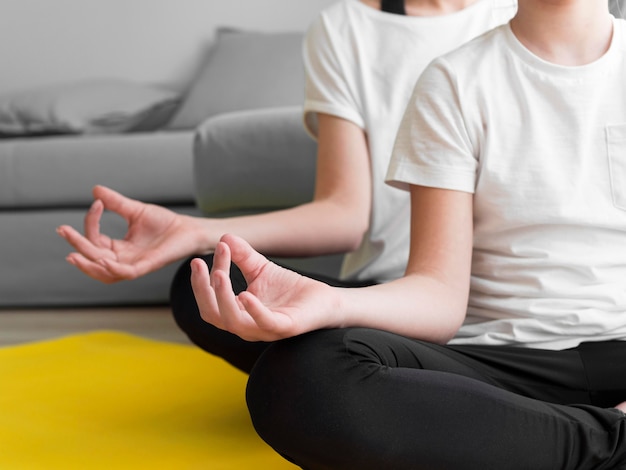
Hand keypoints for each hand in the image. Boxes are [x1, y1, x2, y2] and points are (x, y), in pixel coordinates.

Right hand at [57, 185, 201, 282]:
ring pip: (104, 272)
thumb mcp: (135, 210)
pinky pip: (125, 273)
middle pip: (93, 258)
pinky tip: (101, 259)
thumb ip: (116, 203)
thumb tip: (95, 190)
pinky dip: (112, 269)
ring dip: (87, 264)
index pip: (95, 240)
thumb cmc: (165, 223)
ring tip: (72, 253)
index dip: (91, 223)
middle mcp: (123, 260)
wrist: (189, 229)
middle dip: (76, 245)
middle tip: (62, 230)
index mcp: (119, 249)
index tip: (96, 203)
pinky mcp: (147, 266)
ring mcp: (135, 265)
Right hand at [191, 234, 337, 341]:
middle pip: (213, 315)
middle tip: (199, 264)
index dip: (205, 276)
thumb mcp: (261, 268)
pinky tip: (245, 294)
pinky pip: (264, 323)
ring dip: (222, 298)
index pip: (211, 298)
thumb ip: (243, 256)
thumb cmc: (290, 289)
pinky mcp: (284, 328)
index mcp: (237, 314)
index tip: (214, 250)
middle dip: (202, 290)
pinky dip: (253, 310)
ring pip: (233, 323)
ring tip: (218, 275)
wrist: (323, 299)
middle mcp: (246, 326)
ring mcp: (264, 330)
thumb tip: (224, 237)